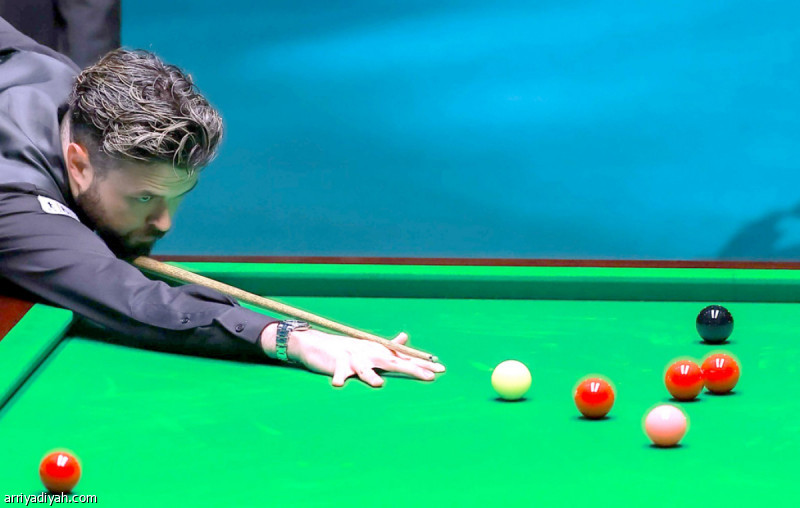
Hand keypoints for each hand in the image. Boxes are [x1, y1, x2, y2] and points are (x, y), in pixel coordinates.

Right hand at [261, 324, 444, 386]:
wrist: (318, 344)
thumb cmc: (347, 349)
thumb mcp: (370, 347)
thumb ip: (389, 346)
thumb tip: (404, 337)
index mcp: (379, 352)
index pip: (404, 358)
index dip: (422, 363)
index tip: (442, 370)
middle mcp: (370, 353)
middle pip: (394, 362)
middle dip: (412, 369)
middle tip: (429, 376)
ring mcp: (354, 358)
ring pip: (364, 369)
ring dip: (370, 376)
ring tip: (378, 385)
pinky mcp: (337, 364)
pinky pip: (338, 372)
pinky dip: (338, 378)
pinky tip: (339, 385)